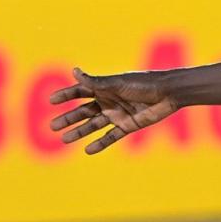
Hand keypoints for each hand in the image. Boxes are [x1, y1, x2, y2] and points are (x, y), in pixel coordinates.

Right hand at [47, 67, 178, 154]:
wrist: (169, 93)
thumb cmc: (144, 83)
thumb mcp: (118, 83)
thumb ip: (96, 82)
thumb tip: (74, 71)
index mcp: (105, 87)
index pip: (80, 91)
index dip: (66, 95)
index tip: (51, 101)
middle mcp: (109, 101)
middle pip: (84, 111)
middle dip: (69, 118)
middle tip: (53, 126)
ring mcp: (118, 114)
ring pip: (94, 125)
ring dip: (79, 132)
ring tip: (64, 139)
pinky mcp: (128, 125)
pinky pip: (111, 137)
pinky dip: (100, 144)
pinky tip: (87, 150)